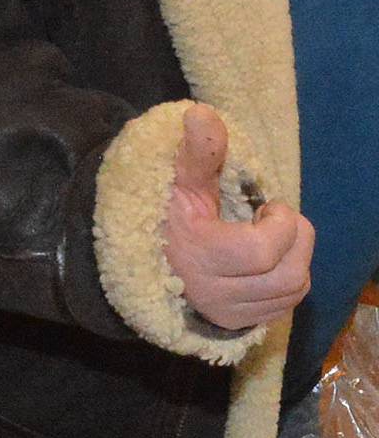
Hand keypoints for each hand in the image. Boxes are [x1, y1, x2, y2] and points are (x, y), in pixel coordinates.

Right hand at [163, 102, 312, 330]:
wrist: (140, 260)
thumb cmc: (163, 214)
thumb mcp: (178, 181)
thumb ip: (197, 152)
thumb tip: (202, 114)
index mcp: (199, 257)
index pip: (263, 251)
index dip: (281, 223)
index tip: (268, 206)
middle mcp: (213, 294)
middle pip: (288, 275)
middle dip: (297, 240)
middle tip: (276, 221)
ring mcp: (225, 312)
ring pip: (292, 291)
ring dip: (296, 259)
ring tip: (272, 241)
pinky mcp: (235, 323)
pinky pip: (284, 307)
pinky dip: (288, 280)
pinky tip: (268, 263)